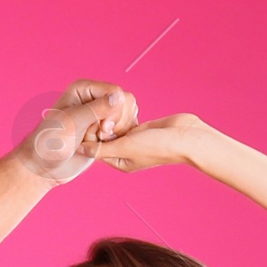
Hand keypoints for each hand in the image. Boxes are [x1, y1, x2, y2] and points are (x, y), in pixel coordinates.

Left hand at [19, 79, 139, 184]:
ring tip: (97, 140)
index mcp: (84, 89)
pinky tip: (102, 146)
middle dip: (115, 122)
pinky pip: (122, 131)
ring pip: (125, 117)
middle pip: (124, 103)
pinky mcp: (103, 131)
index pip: (115, 92)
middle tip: (100, 134)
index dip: (114, 111)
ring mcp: (100, 115)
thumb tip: (119, 96)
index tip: (103, 128)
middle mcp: (94, 99)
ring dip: (115, 133)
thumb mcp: (74, 122)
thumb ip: (97, 109)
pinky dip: (115, 141)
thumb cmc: (51, 142)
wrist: (44, 166)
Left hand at [87, 112, 208, 173]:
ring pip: (115, 128)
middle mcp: (125, 153)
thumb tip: (81, 151)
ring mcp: (134, 141)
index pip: (97, 150)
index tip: (86, 122)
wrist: (186, 137)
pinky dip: (122, 114)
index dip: (90, 137)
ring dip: (111, 118)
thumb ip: (103, 149)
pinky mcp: (142, 129)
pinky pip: (126, 121)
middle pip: (105, 139)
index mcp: (119, 162)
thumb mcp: (125, 147)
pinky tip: (117, 104)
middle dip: (100, 126)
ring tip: (105, 107)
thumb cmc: (157, 146)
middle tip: (96, 112)